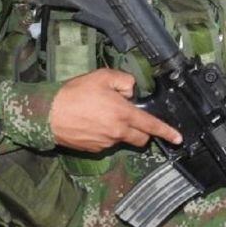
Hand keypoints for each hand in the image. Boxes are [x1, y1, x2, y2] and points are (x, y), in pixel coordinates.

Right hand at [49, 68, 181, 152]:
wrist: (47, 114)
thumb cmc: (75, 93)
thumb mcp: (103, 77)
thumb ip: (125, 81)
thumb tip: (132, 92)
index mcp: (123, 114)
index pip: (151, 126)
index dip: (167, 132)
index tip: (178, 138)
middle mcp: (117, 132)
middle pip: (140, 139)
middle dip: (143, 132)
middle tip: (132, 118)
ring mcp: (105, 143)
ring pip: (122, 139)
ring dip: (120, 130)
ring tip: (102, 115)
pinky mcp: (93, 150)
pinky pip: (106, 143)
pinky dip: (105, 135)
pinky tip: (92, 123)